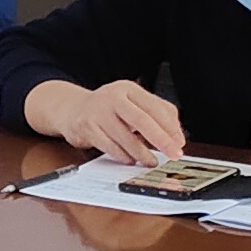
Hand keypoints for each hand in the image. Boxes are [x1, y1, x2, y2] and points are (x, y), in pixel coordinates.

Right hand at [24, 76, 184, 165]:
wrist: (71, 109)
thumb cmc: (108, 109)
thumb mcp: (132, 103)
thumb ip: (157, 114)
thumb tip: (176, 136)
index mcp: (128, 89)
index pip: (155, 107)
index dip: (170, 127)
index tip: (179, 143)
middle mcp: (112, 97)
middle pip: (142, 120)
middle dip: (161, 140)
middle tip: (173, 154)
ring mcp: (97, 112)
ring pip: (125, 136)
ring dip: (142, 153)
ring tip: (151, 161)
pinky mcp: (86, 127)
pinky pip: (109, 146)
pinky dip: (122, 155)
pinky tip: (130, 159)